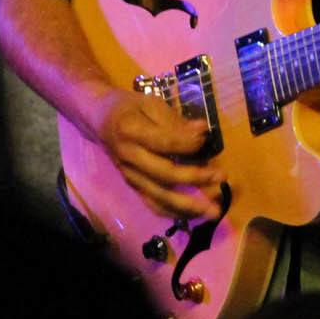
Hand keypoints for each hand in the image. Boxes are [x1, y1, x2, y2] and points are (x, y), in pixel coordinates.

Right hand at [94, 89, 220, 220]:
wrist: (98, 120)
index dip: (187, 143)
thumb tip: (201, 130)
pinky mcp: (132, 186)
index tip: (205, 137)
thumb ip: (174, 120)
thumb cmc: (128, 107)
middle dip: (196, 178)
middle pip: (164, 174)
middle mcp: (128, 157)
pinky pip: (153, 204)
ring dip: (188, 205)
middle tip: (221, 177)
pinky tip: (195, 215)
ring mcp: (129, 175)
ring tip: (213, 210)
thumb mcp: (150, 103)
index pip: (164, 142)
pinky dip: (174, 212)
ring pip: (160, 196)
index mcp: (130, 131)